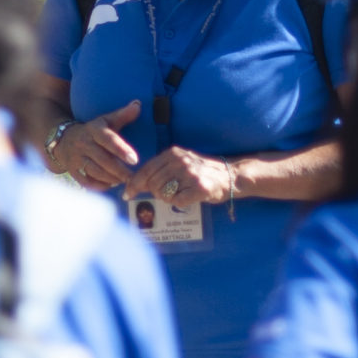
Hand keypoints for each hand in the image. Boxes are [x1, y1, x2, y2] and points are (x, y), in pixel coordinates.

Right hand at [52, 101, 140, 190]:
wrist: (64, 140)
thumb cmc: (93, 131)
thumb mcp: (106, 120)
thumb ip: (123, 115)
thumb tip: (138, 105)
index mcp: (93, 130)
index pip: (108, 139)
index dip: (121, 150)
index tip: (134, 159)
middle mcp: (83, 144)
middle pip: (103, 159)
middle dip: (120, 170)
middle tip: (133, 177)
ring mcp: (76, 158)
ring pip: (95, 172)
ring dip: (112, 179)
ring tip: (124, 181)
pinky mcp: (73, 171)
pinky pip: (87, 182)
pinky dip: (100, 186)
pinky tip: (111, 185)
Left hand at [127, 146, 241, 205]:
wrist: (230, 175)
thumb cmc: (202, 171)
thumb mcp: (180, 163)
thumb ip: (159, 170)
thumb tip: (135, 184)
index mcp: (173, 153)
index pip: (146, 170)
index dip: (134, 184)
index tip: (127, 194)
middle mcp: (180, 161)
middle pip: (153, 185)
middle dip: (156, 193)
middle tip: (168, 194)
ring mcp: (191, 174)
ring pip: (164, 194)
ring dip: (168, 198)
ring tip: (181, 193)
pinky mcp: (200, 188)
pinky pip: (178, 202)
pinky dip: (180, 203)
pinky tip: (189, 197)